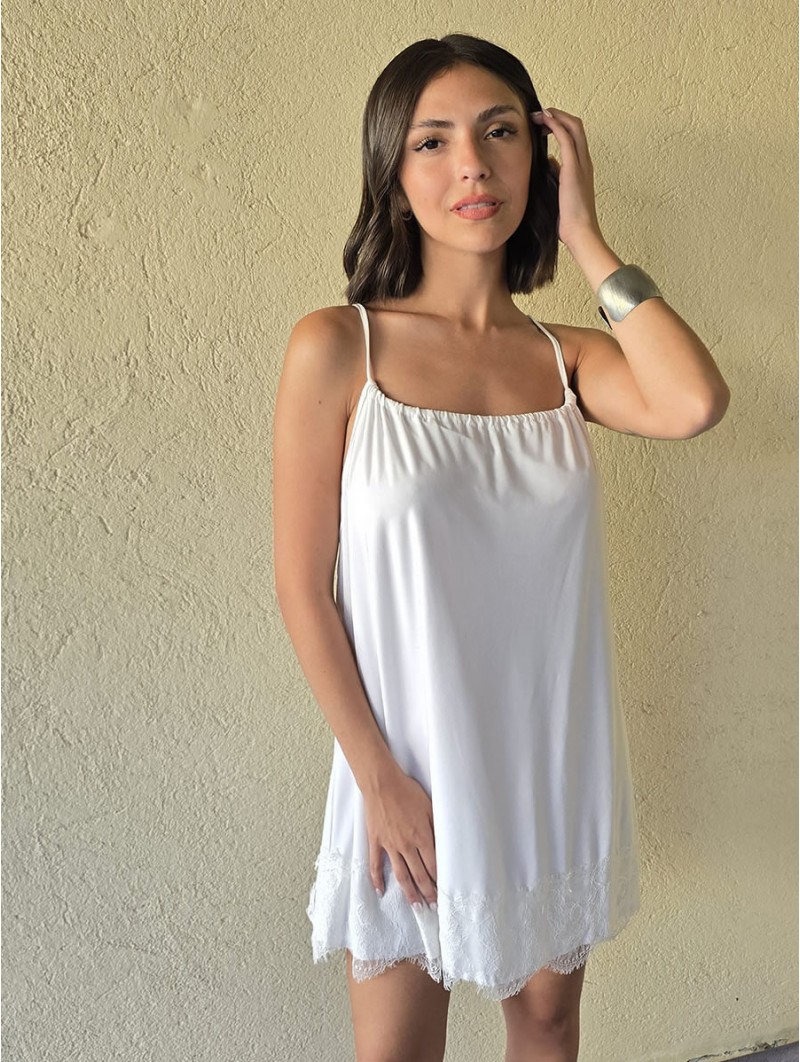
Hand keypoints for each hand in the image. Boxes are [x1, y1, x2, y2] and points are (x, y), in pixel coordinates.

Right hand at [364, 767, 437, 907]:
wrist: (382, 783)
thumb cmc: (407, 791)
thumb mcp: (429, 807)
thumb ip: (436, 827)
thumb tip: (443, 844)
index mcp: (422, 837)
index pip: (433, 866)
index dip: (439, 881)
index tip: (444, 891)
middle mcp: (406, 845)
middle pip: (419, 875)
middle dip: (428, 893)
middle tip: (433, 906)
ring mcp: (389, 845)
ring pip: (401, 875)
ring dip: (409, 892)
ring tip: (416, 906)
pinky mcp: (375, 841)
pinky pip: (375, 865)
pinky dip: (377, 879)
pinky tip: (381, 891)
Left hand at [530, 107, 602, 248]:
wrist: (580, 233)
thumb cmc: (569, 220)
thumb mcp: (559, 192)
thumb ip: (556, 175)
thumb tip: (549, 162)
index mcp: (581, 168)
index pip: (574, 136)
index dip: (559, 125)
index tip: (541, 124)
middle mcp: (584, 162)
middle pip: (576, 126)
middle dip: (557, 115)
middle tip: (537, 116)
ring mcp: (581, 164)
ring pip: (574, 126)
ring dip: (555, 116)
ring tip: (538, 114)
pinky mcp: (574, 168)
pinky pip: (567, 138)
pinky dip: (555, 124)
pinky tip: (543, 119)